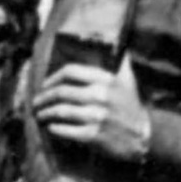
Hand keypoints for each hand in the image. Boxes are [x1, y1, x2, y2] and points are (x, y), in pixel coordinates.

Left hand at [33, 52, 151, 162]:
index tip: (45, 85)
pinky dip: (54, 128)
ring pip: (60, 111)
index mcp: (105, 79)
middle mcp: (100, 96)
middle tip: (36, 102)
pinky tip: (50, 128)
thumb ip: (120, 63)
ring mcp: (96, 116)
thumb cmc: (131, 106)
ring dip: (44, 113)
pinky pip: (65, 130)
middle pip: (61, 91)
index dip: (52, 77)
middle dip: (43, 97)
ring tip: (39, 115)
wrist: (144, 135)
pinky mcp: (93, 135)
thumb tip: (119, 46)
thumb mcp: (128, 80)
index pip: (71, 71)